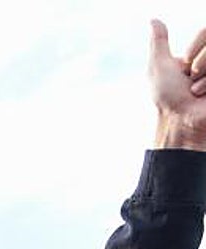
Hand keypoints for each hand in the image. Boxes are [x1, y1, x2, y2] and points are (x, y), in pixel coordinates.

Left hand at [150, 20, 205, 149]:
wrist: (181, 121)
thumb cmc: (167, 97)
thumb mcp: (159, 66)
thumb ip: (159, 42)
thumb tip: (154, 20)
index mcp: (198, 54)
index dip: (195, 48)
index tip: (184, 67)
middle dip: (201, 62)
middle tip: (192, 80)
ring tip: (197, 91)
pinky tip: (205, 96)